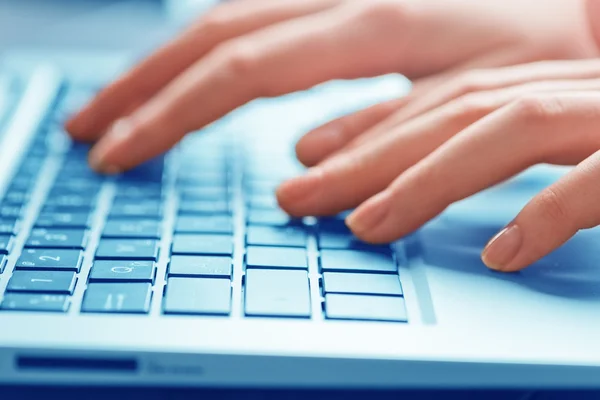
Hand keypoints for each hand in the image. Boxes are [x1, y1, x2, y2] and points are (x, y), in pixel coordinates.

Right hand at [65, 0, 596, 173]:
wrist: (580, 5)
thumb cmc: (548, 51)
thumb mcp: (479, 101)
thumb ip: (385, 134)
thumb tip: (299, 168)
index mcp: (373, 23)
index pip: (239, 73)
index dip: (169, 116)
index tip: (117, 156)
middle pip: (211, 38)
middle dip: (140, 89)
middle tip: (86, 132)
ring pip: (225, 21)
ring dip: (162, 67)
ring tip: (118, 108)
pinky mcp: (345, 5)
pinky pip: (259, 21)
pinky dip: (211, 52)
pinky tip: (191, 74)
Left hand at [277, 58, 599, 272]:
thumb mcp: (576, 130)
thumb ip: (507, 140)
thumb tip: (425, 169)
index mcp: (549, 83)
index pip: (444, 98)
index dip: (371, 127)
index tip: (307, 157)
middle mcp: (573, 88)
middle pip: (454, 110)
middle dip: (368, 156)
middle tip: (298, 197)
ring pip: (508, 126)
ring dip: (428, 179)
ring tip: (365, 226)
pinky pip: (597, 178)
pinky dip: (546, 214)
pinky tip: (499, 255)